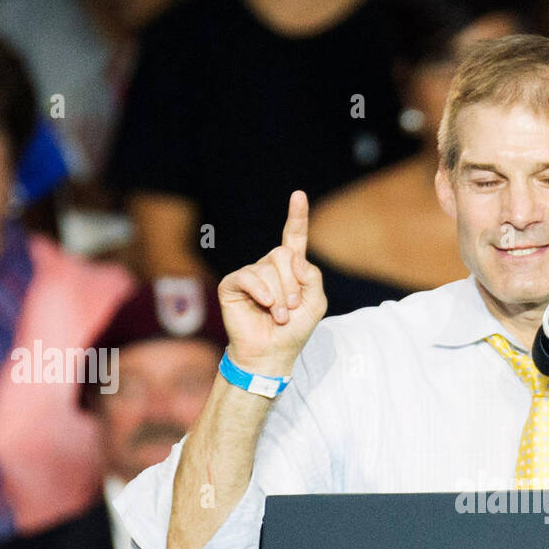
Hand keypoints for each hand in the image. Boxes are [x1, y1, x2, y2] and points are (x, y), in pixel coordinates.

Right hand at [217, 190, 326, 376]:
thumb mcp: (316, 302)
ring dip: (280, 296)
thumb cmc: (294, 331)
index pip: (293, 237)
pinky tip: (266, 306)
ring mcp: (250, 274)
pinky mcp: (233, 284)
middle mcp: (269, 267)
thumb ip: (312, 276)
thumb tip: (292, 256)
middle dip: (292, 284)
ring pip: (269, 268)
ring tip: (279, 316)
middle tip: (291, 308)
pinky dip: (261, 292)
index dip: (297, 217)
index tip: (298, 195)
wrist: (272, 353)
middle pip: (284, 254)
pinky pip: (249, 277)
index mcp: (290, 269)